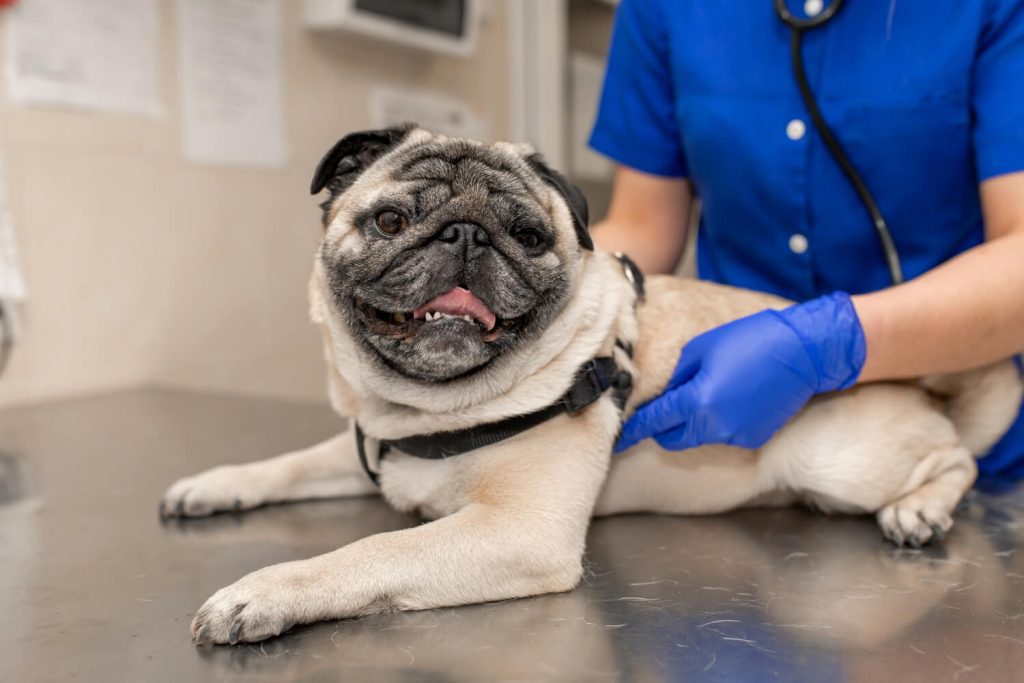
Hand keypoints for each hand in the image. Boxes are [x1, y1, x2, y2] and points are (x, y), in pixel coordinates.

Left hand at [616, 292, 865, 451]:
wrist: (805, 352)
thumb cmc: (752, 340)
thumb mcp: (702, 349)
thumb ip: (676, 376)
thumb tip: (660, 392)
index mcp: (698, 401)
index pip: (654, 422)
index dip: (633, 429)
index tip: (617, 436)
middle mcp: (715, 426)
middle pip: (671, 437)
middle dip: (662, 425)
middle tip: (665, 402)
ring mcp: (736, 435)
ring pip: (696, 437)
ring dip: (691, 422)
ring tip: (709, 389)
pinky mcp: (753, 437)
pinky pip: (722, 435)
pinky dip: (717, 423)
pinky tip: (732, 397)